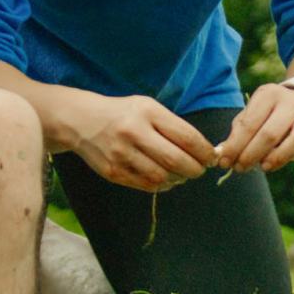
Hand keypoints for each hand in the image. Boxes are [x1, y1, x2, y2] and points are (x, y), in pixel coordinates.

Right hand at [70, 95, 216, 191]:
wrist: (82, 121)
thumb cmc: (124, 114)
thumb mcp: (148, 108)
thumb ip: (174, 127)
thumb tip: (204, 152)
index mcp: (147, 112)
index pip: (186, 137)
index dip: (205, 152)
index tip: (212, 157)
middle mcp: (133, 132)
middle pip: (176, 160)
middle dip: (195, 169)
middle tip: (200, 170)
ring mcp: (121, 154)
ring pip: (162, 176)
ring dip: (178, 179)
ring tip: (182, 174)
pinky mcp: (113, 172)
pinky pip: (146, 185)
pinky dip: (162, 185)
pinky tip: (165, 179)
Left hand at [217, 83, 293, 181]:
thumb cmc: (268, 112)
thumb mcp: (253, 112)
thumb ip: (239, 130)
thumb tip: (223, 152)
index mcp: (269, 95)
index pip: (249, 123)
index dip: (235, 145)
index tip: (225, 162)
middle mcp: (291, 104)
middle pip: (270, 133)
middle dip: (251, 155)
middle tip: (240, 168)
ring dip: (278, 158)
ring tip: (264, 168)